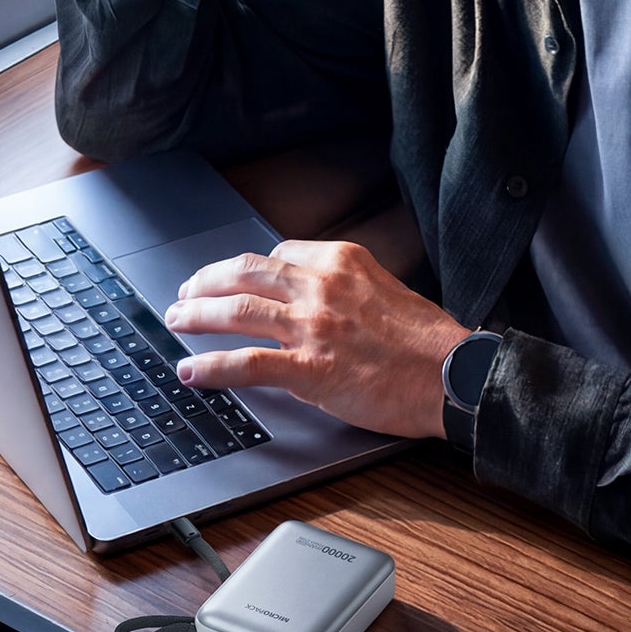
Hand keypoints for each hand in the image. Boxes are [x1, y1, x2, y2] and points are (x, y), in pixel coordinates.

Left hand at [163, 240, 471, 439]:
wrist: (455, 376)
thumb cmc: (428, 342)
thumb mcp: (386, 290)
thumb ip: (345, 289)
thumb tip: (313, 301)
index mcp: (342, 261)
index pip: (276, 255)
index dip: (246, 270)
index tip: (232, 279)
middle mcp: (322, 286)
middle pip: (244, 273)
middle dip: (206, 282)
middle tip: (185, 292)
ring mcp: (313, 326)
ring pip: (237, 311)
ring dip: (196, 315)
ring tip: (175, 321)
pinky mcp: (310, 368)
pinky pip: (247, 363)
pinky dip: (211, 366)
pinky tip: (191, 370)